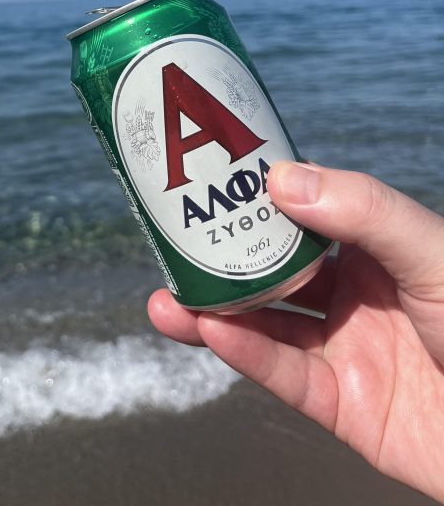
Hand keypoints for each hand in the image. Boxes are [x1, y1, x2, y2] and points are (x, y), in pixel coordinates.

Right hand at [148, 161, 443, 503]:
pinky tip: (210, 330)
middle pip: (272, 269)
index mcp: (375, 247)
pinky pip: (284, 375)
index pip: (302, 211)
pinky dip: (245, 354)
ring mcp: (345, 348)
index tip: (206, 176)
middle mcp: (354, 293)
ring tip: (164, 297)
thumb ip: (365, 212)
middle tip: (170, 240)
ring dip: (212, 310)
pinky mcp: (342, 405)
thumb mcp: (433, 252)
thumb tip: (283, 178)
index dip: (255, 196)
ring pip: (265, 324)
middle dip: (220, 258)